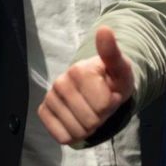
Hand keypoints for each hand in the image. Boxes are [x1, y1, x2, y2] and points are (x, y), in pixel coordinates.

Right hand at [38, 27, 134, 144]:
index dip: (112, 104)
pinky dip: (74, 134)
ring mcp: (50, 97)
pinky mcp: (44, 111)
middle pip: (90, 121)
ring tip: (91, 110)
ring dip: (89, 127)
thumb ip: (112, 52)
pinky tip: (77, 119)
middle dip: (101, 117)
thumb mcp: (121, 68)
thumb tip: (104, 29)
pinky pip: (61, 136)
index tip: (111, 93)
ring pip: (76, 131)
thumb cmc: (112, 79)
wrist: (100, 87)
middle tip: (101, 104)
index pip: (103, 106)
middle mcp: (60, 82)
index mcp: (79, 70)